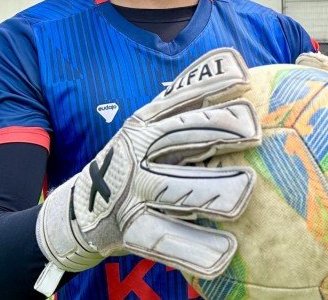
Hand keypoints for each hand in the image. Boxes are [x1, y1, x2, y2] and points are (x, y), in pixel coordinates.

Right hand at [34, 48, 261, 295]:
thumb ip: (179, 116)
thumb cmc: (128, 169)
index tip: (243, 75)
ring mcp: (132, 189)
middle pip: (181, 135)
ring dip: (212, 188)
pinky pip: (164, 238)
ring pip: (175, 187)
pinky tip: (223, 252)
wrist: (74, 215)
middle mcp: (137, 151)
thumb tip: (232, 92)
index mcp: (143, 124)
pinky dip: (193, 247)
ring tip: (246, 189)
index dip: (210, 84)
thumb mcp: (145, 134)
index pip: (180, 97)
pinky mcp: (130, 228)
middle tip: (254, 131)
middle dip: (218, 130)